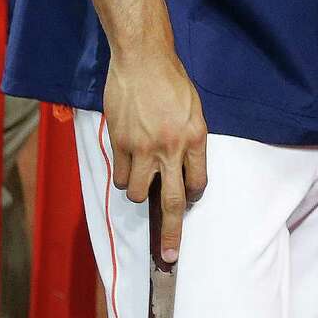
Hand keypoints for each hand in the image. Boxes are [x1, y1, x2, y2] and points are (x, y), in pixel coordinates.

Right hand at [104, 48, 207, 261]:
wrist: (143, 61)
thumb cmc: (173, 83)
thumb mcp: (194, 110)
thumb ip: (190, 142)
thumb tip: (184, 170)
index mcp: (195, 138)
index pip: (198, 184)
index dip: (192, 196)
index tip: (187, 204)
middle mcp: (170, 148)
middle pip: (171, 203)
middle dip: (171, 234)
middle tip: (168, 256)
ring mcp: (143, 148)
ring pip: (136, 193)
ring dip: (138, 192)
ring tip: (141, 176)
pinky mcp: (119, 144)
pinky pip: (119, 176)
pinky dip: (122, 175)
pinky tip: (127, 160)